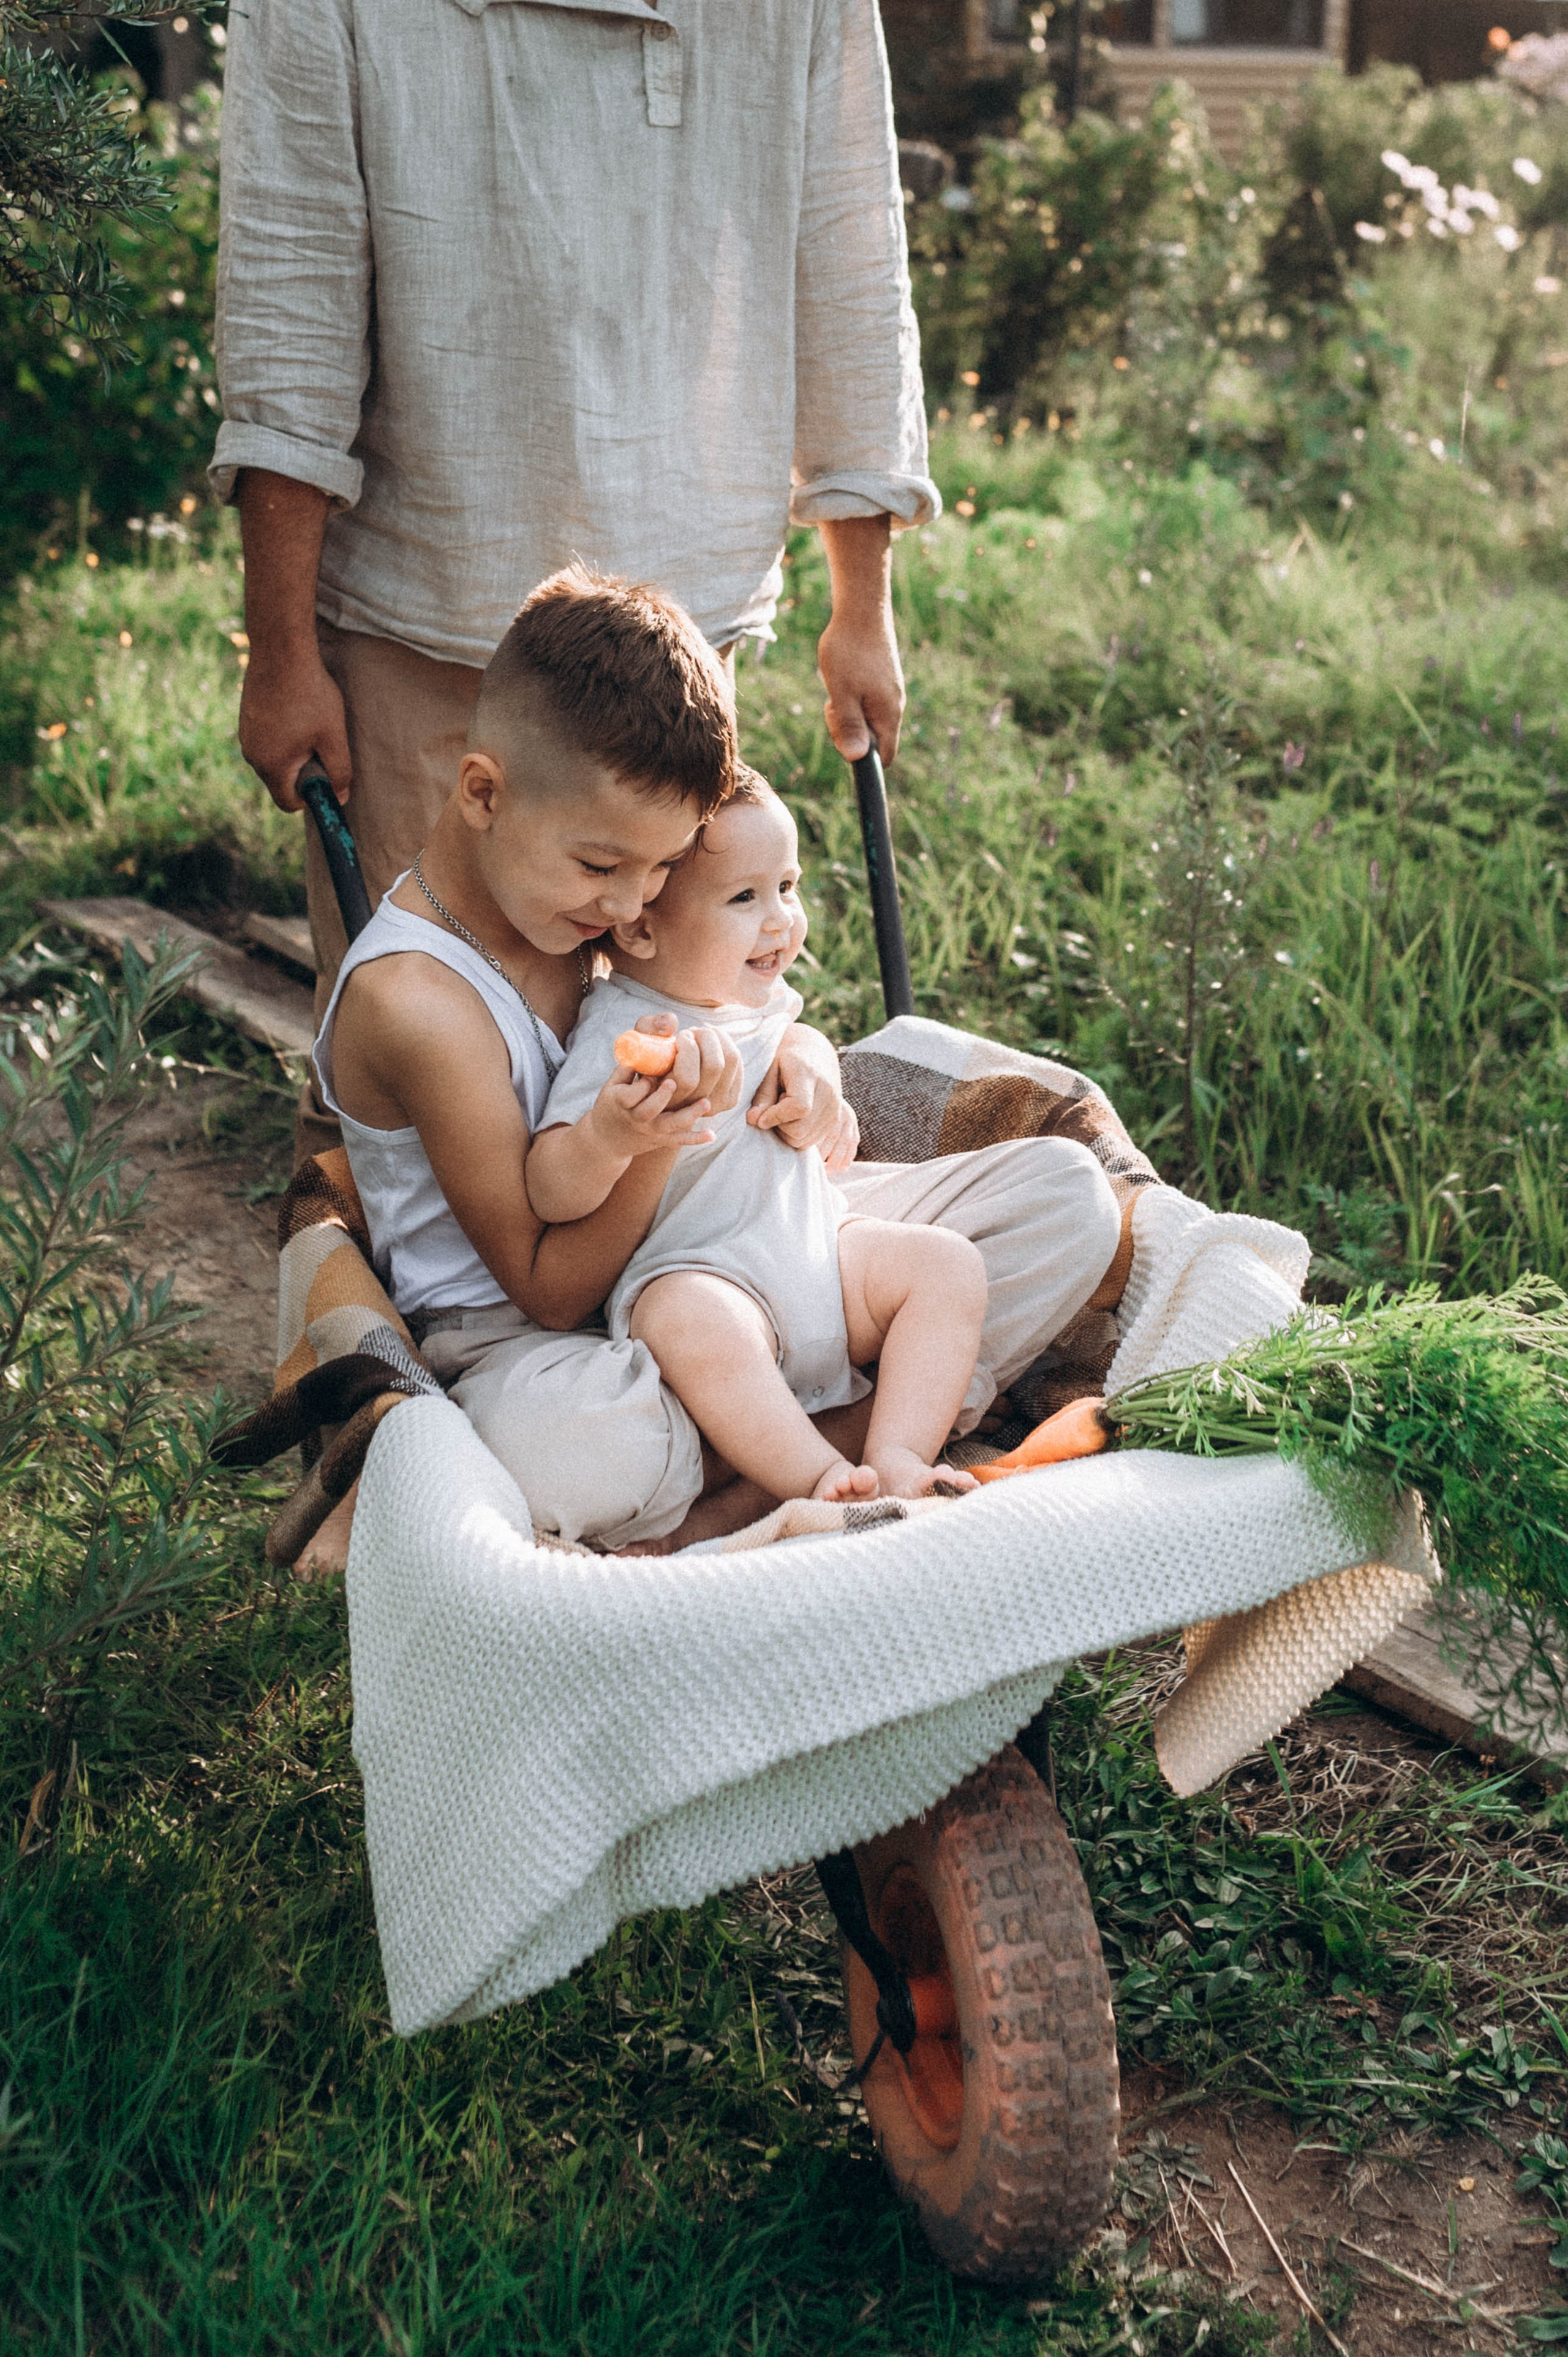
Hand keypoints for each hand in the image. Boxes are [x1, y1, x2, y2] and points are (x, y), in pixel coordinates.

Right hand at [239, 639, 351, 814]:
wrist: (280, 650)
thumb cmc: (310, 694)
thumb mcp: (333, 736)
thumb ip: (339, 772)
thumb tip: (340, 797)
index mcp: (271, 766)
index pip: (289, 803)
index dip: (312, 798)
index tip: (327, 777)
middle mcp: (251, 755)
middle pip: (281, 782)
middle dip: (304, 772)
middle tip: (322, 744)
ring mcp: (245, 736)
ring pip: (274, 760)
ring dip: (294, 753)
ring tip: (309, 724)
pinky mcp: (246, 719)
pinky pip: (267, 741)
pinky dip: (282, 736)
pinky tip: (296, 711)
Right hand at [586, 1062, 714, 1160]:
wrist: (609, 1137)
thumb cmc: (613, 1101)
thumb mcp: (613, 1082)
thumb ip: (629, 1064)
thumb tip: (649, 1040)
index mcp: (621, 1102)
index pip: (630, 1095)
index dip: (642, 1084)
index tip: (652, 1072)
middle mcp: (637, 1118)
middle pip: (649, 1111)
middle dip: (661, 1097)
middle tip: (674, 1082)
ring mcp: (651, 1130)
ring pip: (669, 1125)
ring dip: (688, 1114)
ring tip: (705, 1102)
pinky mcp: (662, 1138)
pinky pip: (679, 1139)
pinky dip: (695, 1138)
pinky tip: (711, 1135)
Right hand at [655, 1020, 743, 1114]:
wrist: (668, 1083)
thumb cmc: (651, 1060)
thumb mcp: (641, 1043)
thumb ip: (649, 1029)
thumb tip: (671, 1021)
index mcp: (667, 1101)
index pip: (687, 1079)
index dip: (687, 1050)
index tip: (680, 1036)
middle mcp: (693, 1108)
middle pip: (713, 1066)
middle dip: (704, 1038)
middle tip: (692, 1031)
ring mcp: (715, 1106)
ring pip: (729, 1061)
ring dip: (716, 1038)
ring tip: (700, 1033)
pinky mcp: (730, 1099)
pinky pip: (738, 1063)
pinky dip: (726, 1043)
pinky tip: (711, 1042)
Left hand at [748, 1038, 855, 1163]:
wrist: (815, 1055)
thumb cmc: (787, 1061)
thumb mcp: (770, 1071)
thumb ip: (763, 1095)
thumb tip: (753, 1120)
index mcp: (809, 1074)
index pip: (800, 1107)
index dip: (777, 1117)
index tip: (760, 1117)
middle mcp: (828, 1093)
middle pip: (801, 1129)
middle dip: (780, 1126)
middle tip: (776, 1109)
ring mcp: (835, 1109)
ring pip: (804, 1140)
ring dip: (788, 1132)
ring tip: (786, 1111)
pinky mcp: (836, 1121)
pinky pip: (811, 1142)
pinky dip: (797, 1136)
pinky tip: (795, 1118)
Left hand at [816, 513, 904, 764]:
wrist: (861, 608)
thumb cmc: (848, 650)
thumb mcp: (842, 693)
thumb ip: (850, 726)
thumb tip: (856, 758)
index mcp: (889, 714)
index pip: (885, 757)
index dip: (862, 756)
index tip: (842, 730)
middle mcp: (895, 705)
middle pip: (874, 739)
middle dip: (850, 731)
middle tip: (832, 705)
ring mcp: (891, 691)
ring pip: (868, 718)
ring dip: (848, 712)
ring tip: (837, 687)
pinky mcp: (884, 679)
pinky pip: (868, 702)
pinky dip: (852, 697)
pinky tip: (843, 677)